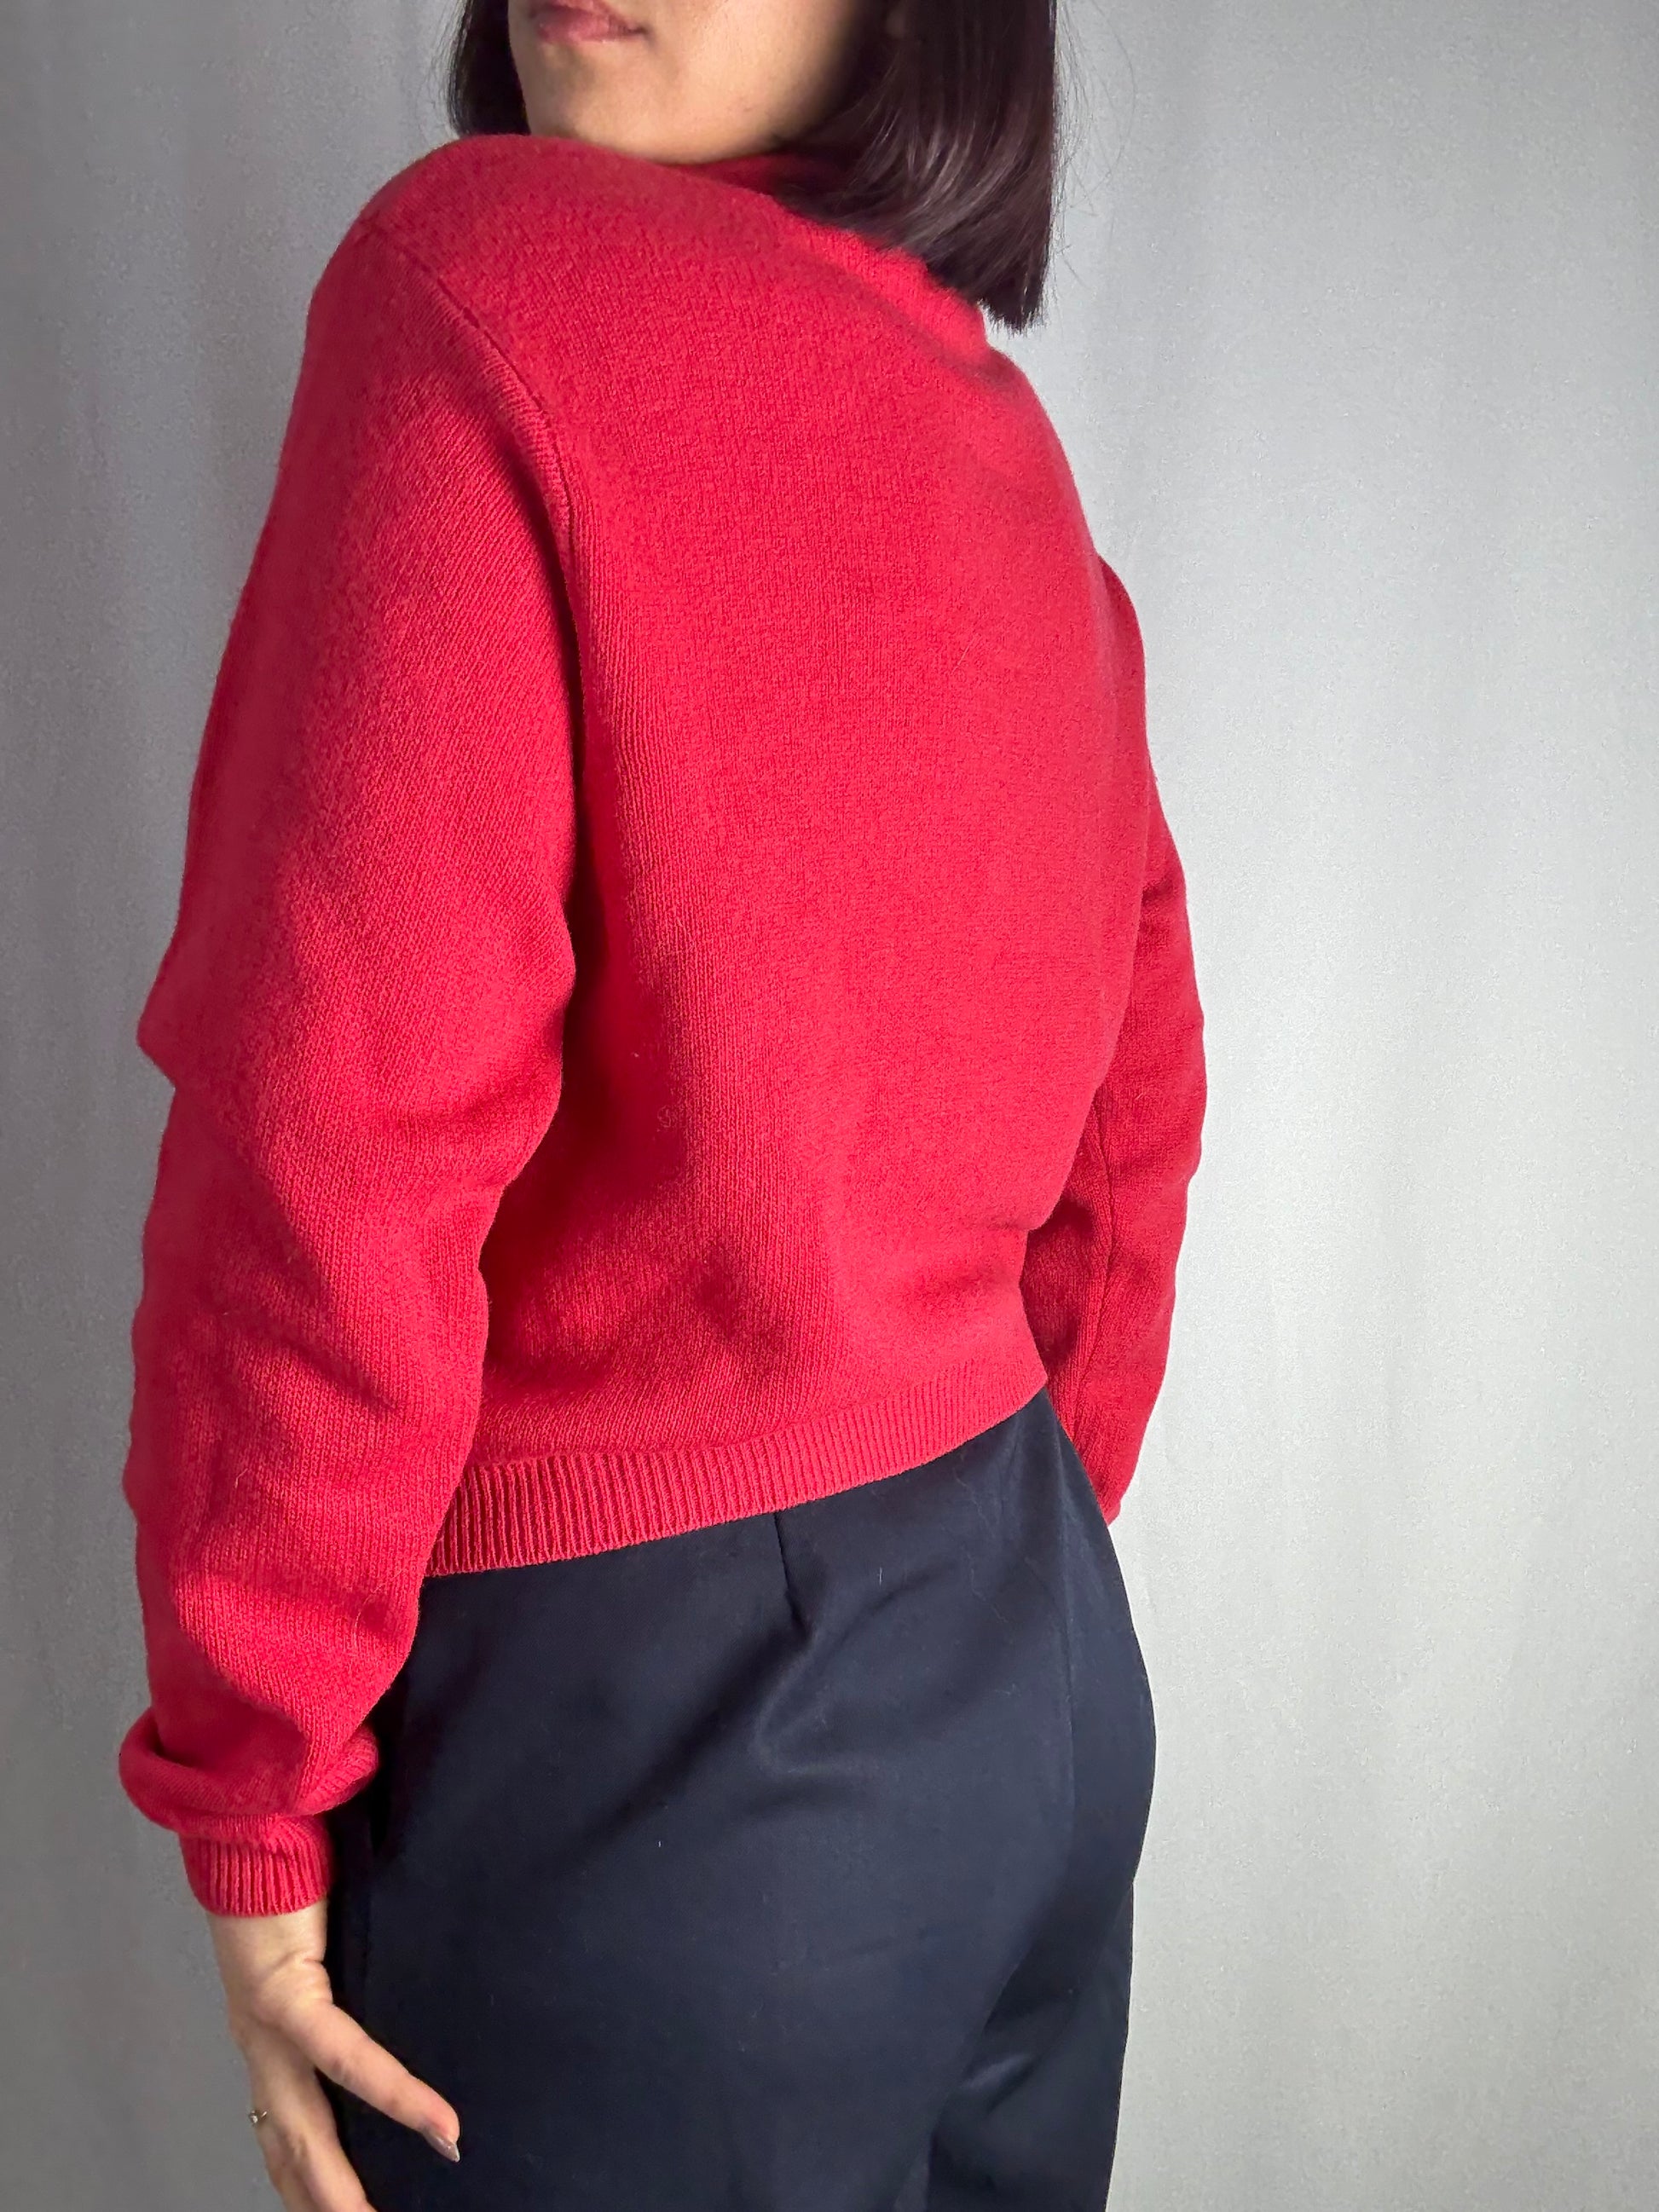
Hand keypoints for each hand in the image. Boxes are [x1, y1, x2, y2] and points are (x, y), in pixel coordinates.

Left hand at [207, 1898, 461, 2210]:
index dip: (313, 2179)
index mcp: (269, 2038)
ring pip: (306, 2130)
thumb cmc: (297, 1868)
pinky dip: (395, 2095)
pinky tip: (437, 2122)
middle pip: (292, 2150)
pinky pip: (346, 2059)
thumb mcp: (328, 1945)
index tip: (352, 2208)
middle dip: (327, 2203)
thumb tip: (412, 1994)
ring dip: (344, 2185)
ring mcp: (266, 2028)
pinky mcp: (286, 1995)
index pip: (287, 2131)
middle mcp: (260, 2046)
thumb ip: (353, 1981)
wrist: (256, 1817)